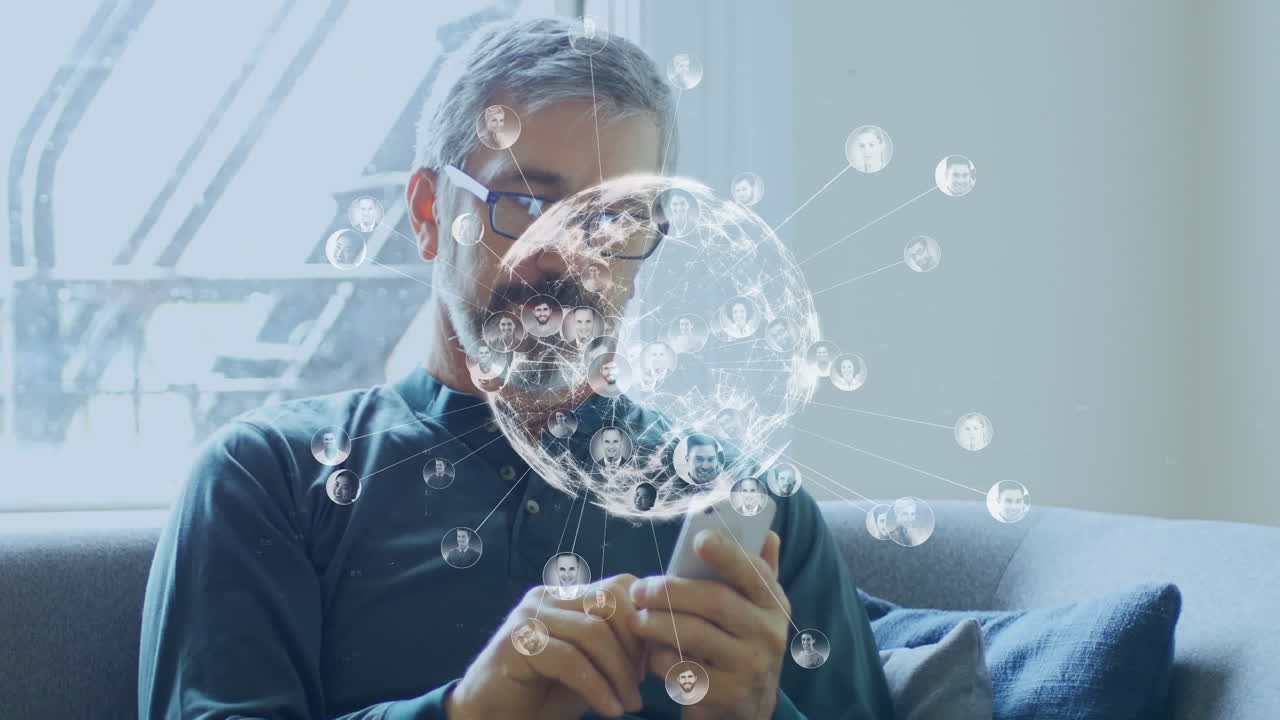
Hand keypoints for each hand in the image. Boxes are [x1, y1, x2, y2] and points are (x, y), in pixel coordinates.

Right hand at [447, 573, 646, 719]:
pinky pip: (570, 660)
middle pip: (610, 605)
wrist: (491, 717)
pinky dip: (597, 688)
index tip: (654, 663)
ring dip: (619, 674)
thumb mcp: (589, 664)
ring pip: (593, 632)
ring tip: (629, 704)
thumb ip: (616, 646)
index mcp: (566, 595)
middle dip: (635, 649)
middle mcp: (547, 597)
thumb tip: (663, 641)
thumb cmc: (543, 693)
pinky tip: (610, 710)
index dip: (644, 623)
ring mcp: (529, 617)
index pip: (620, 586)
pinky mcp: (517, 644)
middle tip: (641, 688)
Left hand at [630, 530, 790, 719]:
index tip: (698, 540)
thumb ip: (757, 573)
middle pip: (715, 601)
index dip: (727, 553)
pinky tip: (652, 653)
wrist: (747, 709)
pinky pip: (683, 669)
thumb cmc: (740, 645)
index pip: (754, 572)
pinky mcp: (728, 695)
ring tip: (637, 619)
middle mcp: (768, 634)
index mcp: (774, 605)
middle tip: (639, 589)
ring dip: (657, 623)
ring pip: (694, 635)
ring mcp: (750, 666)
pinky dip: (660, 658)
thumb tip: (768, 533)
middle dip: (670, 591)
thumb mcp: (756, 612)